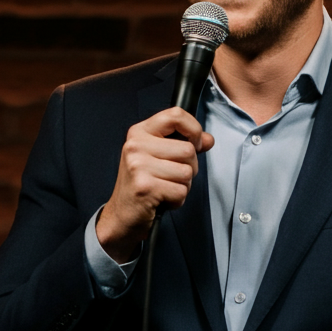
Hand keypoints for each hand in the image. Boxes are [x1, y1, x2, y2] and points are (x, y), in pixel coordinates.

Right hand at [96, 108, 213, 262]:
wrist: (122, 215)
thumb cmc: (143, 184)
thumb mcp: (159, 157)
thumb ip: (184, 144)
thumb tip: (208, 139)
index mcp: (139, 132)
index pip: (176, 115)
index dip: (194, 130)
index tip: (195, 144)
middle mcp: (136, 145)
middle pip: (188, 150)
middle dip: (189, 168)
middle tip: (171, 177)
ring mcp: (138, 166)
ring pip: (187, 172)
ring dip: (183, 186)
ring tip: (165, 188)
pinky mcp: (145, 187)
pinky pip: (181, 191)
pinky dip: (177, 200)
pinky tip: (162, 199)